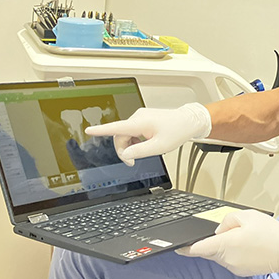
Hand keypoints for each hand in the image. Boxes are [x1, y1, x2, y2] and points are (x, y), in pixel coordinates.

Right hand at [85, 103, 211, 165]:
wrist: (189, 121)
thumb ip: (140, 151)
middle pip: (120, 135)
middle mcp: (138, 117)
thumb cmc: (177, 130)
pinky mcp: (144, 119)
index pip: (117, 127)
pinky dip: (136, 140)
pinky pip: (133, 131)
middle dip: (123, 149)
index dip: (101, 130)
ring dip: (131, 145)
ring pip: (126, 134)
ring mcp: (141, 117)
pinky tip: (146, 143)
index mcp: (140, 122)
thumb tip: (125, 154)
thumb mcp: (159, 146)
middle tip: (132, 161)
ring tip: (145, 150)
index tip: (89, 130)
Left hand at [176, 209, 278, 278]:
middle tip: (229, 229)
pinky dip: (233, 252)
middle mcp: (226, 259)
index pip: (197, 248)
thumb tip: (220, 229)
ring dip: (224, 246)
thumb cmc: (271, 233)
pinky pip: (230, 260)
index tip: (176, 246)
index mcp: (225, 244)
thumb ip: (228, 220)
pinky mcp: (241, 271)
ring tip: (245, 236)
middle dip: (212, 240)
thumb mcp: (248, 215)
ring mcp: (234, 267)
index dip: (184, 247)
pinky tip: (248, 245)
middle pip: (209, 250)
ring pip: (220, 255)